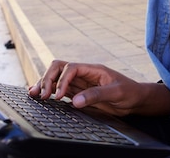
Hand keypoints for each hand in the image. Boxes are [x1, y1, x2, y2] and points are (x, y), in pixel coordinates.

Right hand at [28, 61, 169, 115]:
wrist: (136, 100)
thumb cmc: (130, 92)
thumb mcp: (116, 93)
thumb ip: (96, 95)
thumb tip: (75, 101)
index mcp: (93, 69)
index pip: (71, 68)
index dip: (62, 80)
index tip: (58, 96)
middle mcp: (84, 74)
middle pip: (59, 68)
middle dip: (47, 79)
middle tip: (41, 95)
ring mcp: (80, 83)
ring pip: (56, 78)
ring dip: (44, 84)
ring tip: (33, 94)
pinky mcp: (78, 93)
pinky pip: (60, 89)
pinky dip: (49, 91)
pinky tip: (40, 96)